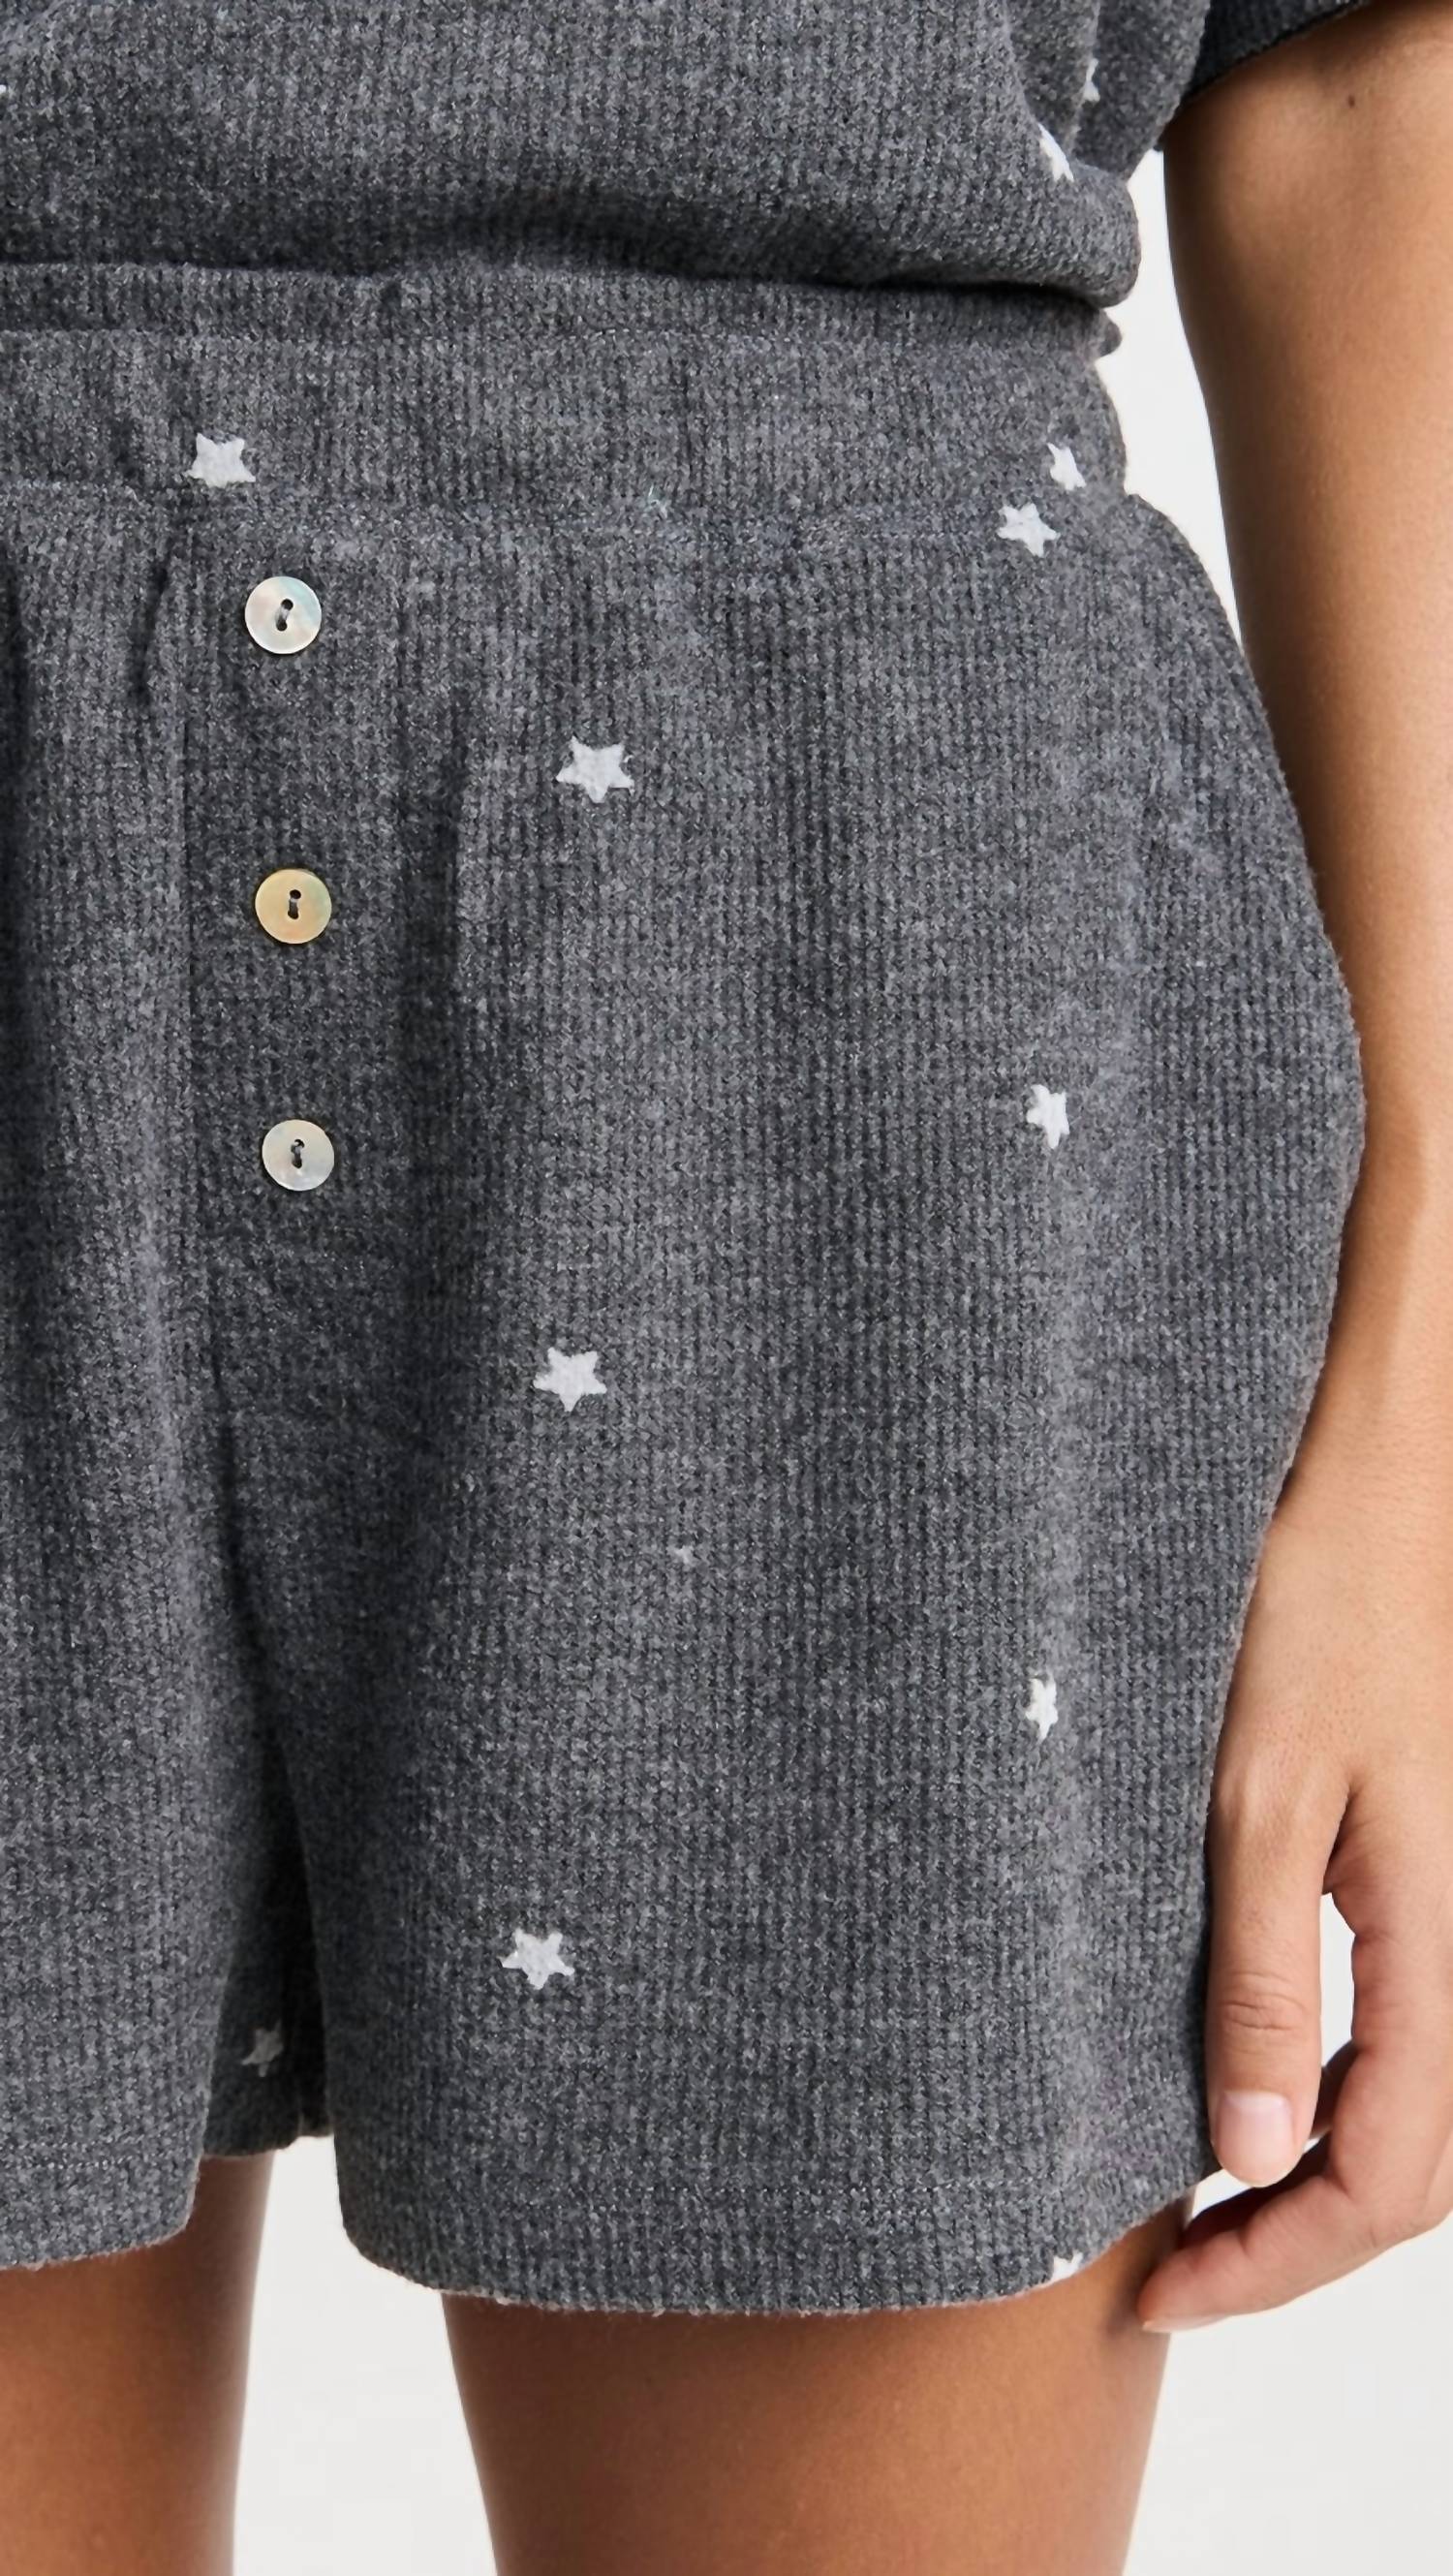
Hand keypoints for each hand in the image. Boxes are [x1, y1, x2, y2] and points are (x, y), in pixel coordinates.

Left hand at [1136, 1460, 1452, 2329]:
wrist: (1370, 1487)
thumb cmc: (1314, 1610)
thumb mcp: (1259, 1798)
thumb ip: (1264, 1979)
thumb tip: (1255, 2160)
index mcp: (1444, 1939)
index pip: (1391, 2178)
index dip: (1280, 2262)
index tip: (1160, 2288)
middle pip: (1413, 2168)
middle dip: (1293, 2244)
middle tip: (1160, 2270)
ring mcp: (1451, 1913)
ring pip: (1410, 2110)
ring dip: (1311, 2182)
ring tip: (1189, 2208)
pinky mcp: (1419, 1876)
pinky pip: (1396, 2032)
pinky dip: (1325, 2098)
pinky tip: (1243, 2095)